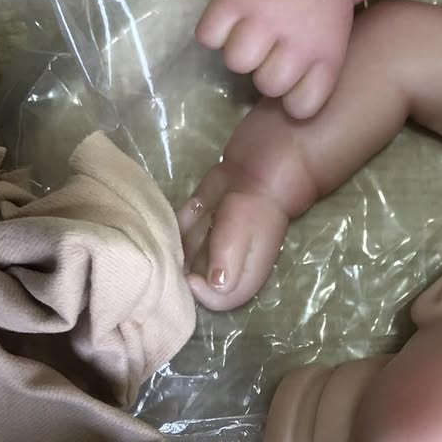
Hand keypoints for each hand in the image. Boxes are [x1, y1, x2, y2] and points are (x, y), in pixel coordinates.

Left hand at [178, 103, 316, 309]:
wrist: (277, 143)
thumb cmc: (267, 184)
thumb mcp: (249, 221)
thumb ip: (229, 253)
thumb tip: (214, 287)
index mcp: (247, 267)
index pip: (221, 298)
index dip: (201, 292)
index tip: (186, 271)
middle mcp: (231, 254)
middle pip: (200, 277)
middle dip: (181, 269)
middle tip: (168, 251)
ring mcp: (219, 229)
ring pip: (188, 251)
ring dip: (175, 246)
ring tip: (164, 234)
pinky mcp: (209, 205)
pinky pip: (184, 222)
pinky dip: (173, 223)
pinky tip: (167, 216)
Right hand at [196, 0, 354, 118]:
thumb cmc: (323, 1)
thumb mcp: (333, 43)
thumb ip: (310, 69)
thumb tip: (278, 97)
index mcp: (324, 58)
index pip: (301, 108)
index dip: (292, 97)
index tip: (293, 77)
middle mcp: (295, 42)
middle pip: (266, 84)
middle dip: (263, 69)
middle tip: (267, 46)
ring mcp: (263, 18)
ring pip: (236, 61)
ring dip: (237, 49)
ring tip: (245, 29)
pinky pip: (209, 36)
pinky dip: (213, 31)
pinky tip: (227, 18)